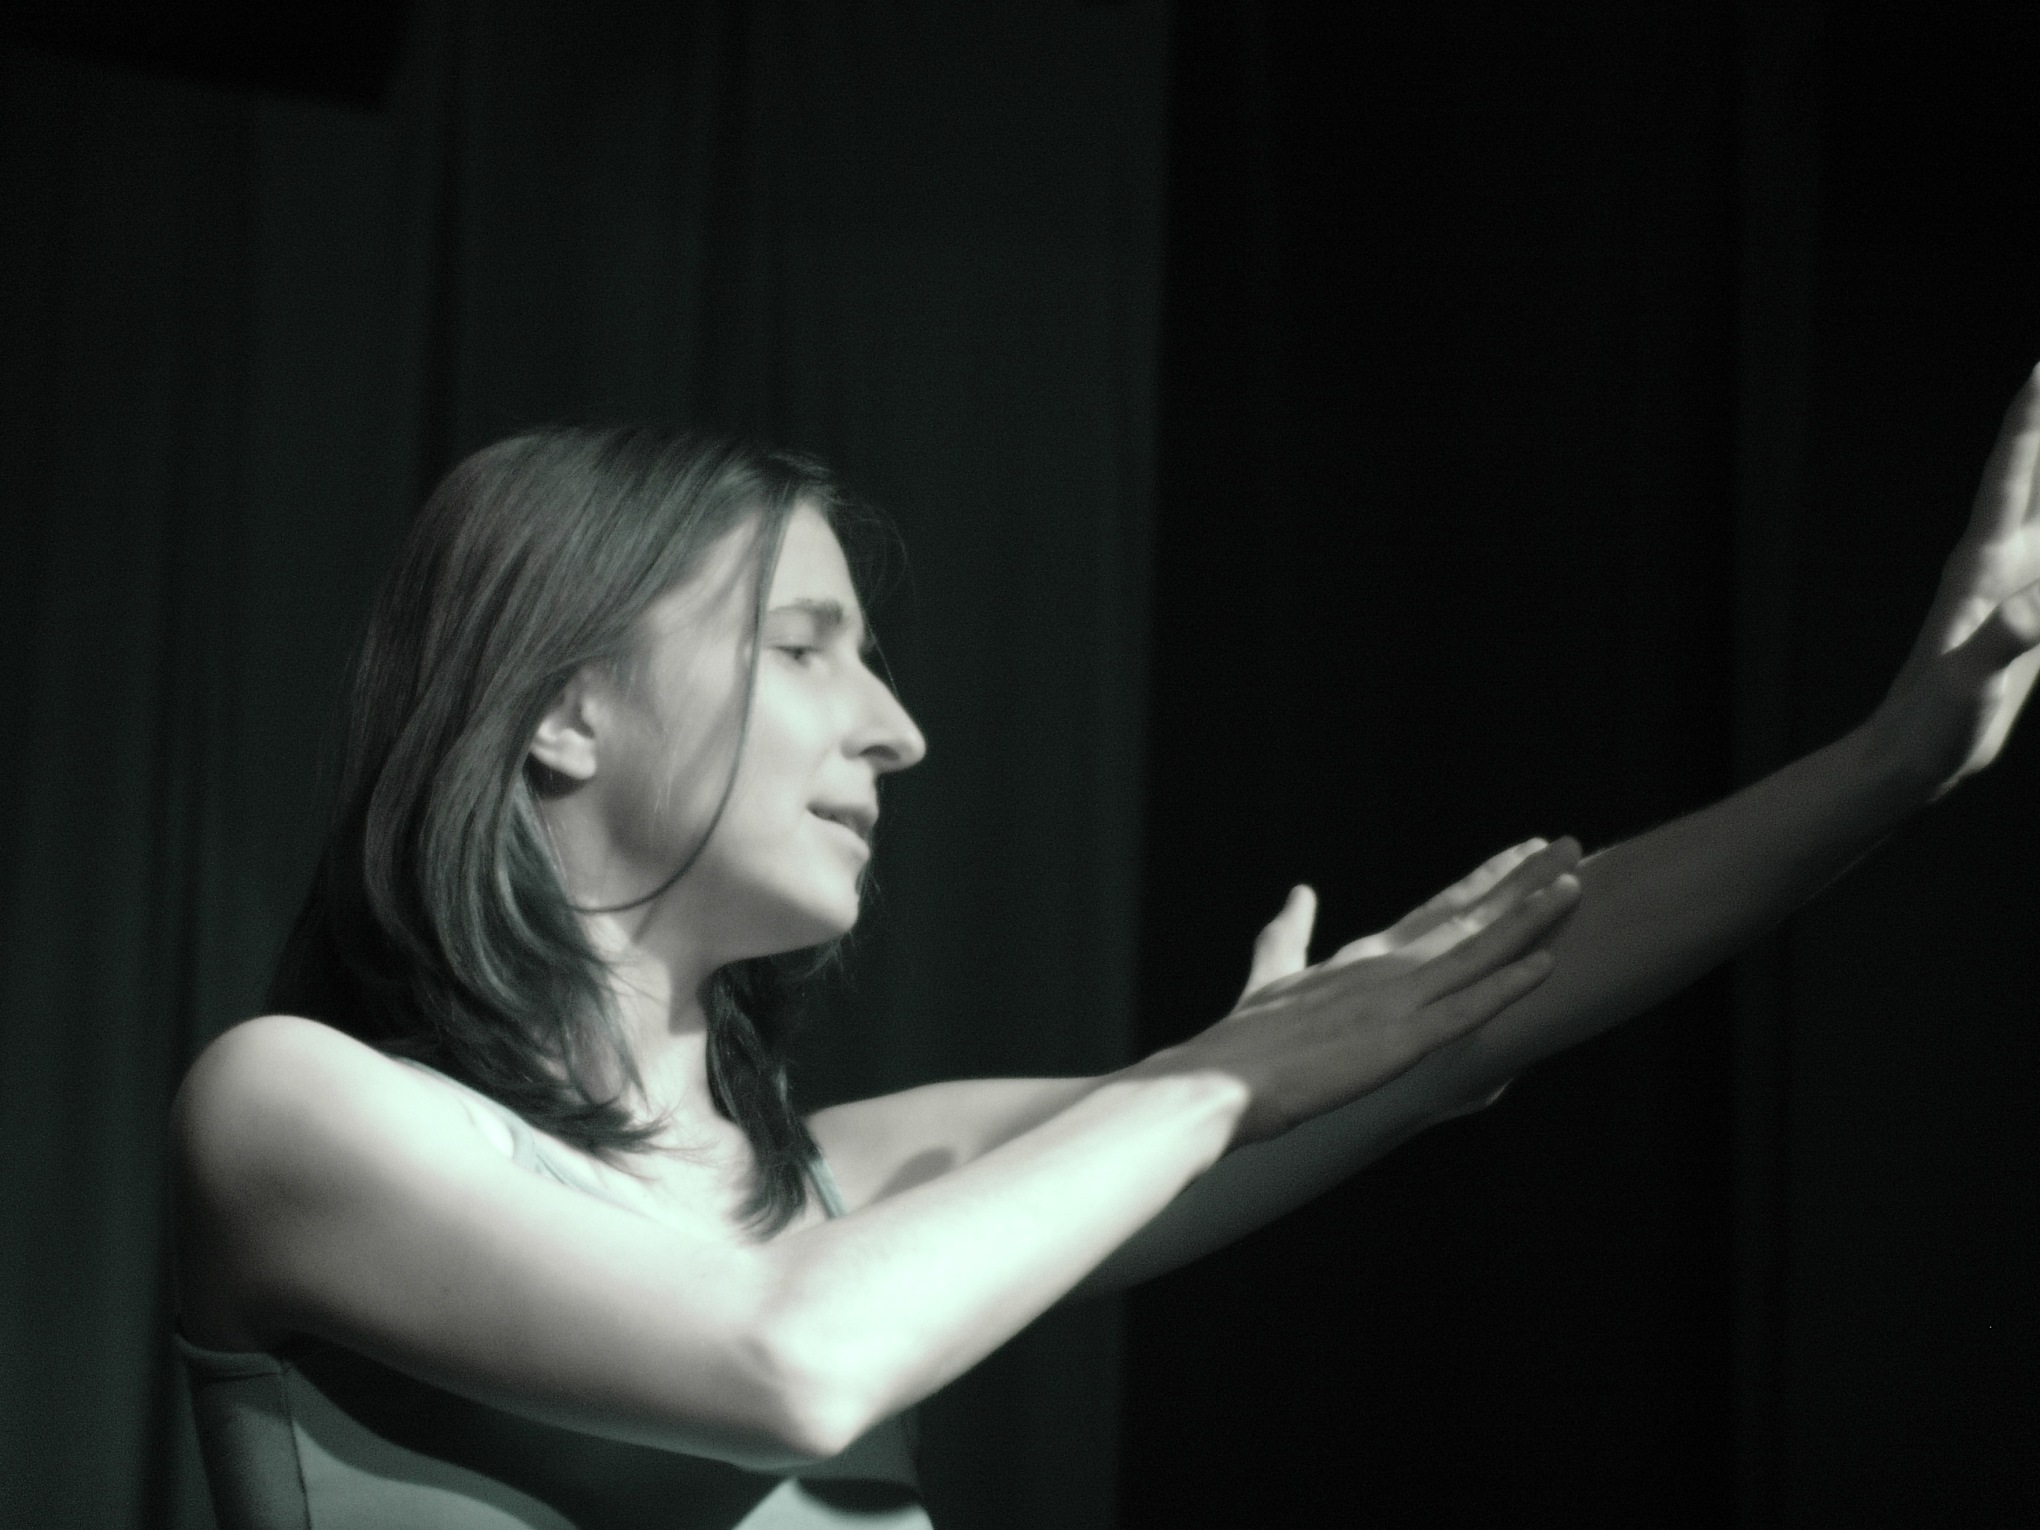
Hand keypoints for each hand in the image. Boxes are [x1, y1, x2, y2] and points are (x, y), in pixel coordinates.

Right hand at [1158, 839, 1580, 1144]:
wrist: (1216, 1082)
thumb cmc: (1242, 1043)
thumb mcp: (1273, 973)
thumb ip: (1290, 933)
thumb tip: (1300, 891)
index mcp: (1364, 958)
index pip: (1438, 908)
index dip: (1486, 879)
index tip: (1527, 850)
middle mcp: (1385, 968)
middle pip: (1468, 916)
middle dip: (1523, 882)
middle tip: (1572, 844)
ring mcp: (1393, 1002)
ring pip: (1476, 952)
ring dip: (1528, 920)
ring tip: (1574, 886)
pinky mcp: (1395, 1043)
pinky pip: (1464, 1013)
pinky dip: (1506, 989)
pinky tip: (1544, 966)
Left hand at [1874, 365, 2039, 793]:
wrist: (1910, 759)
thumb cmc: (1929, 725)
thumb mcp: (1971, 683)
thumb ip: (2006, 641)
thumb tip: (2039, 607)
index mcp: (1981, 566)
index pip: (2011, 476)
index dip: (2030, 420)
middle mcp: (1996, 562)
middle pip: (2033, 475)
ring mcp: (2012, 585)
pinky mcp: (2028, 615)